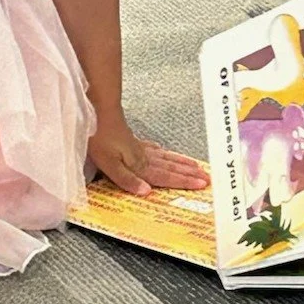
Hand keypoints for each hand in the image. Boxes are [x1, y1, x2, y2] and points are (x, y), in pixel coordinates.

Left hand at [89, 117, 208, 196]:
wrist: (96, 112)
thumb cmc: (100, 137)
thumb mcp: (109, 164)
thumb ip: (127, 179)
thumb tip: (147, 192)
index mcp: (139, 164)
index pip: (165, 176)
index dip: (184, 182)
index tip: (202, 184)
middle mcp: (143, 156)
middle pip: (170, 167)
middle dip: (189, 173)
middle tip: (207, 177)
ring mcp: (139, 146)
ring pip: (165, 157)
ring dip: (181, 163)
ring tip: (195, 166)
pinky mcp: (131, 139)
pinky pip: (154, 149)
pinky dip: (163, 152)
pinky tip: (164, 152)